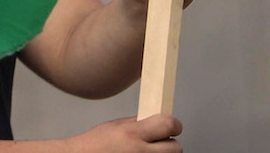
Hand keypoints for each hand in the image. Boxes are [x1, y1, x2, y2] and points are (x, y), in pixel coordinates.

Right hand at [67, 114, 182, 152]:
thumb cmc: (94, 146)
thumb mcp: (116, 126)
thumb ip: (139, 123)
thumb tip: (157, 120)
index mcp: (133, 134)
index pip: (169, 125)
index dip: (173, 124)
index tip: (172, 126)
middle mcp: (139, 152)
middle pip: (175, 149)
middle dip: (170, 144)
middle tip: (161, 142)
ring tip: (147, 152)